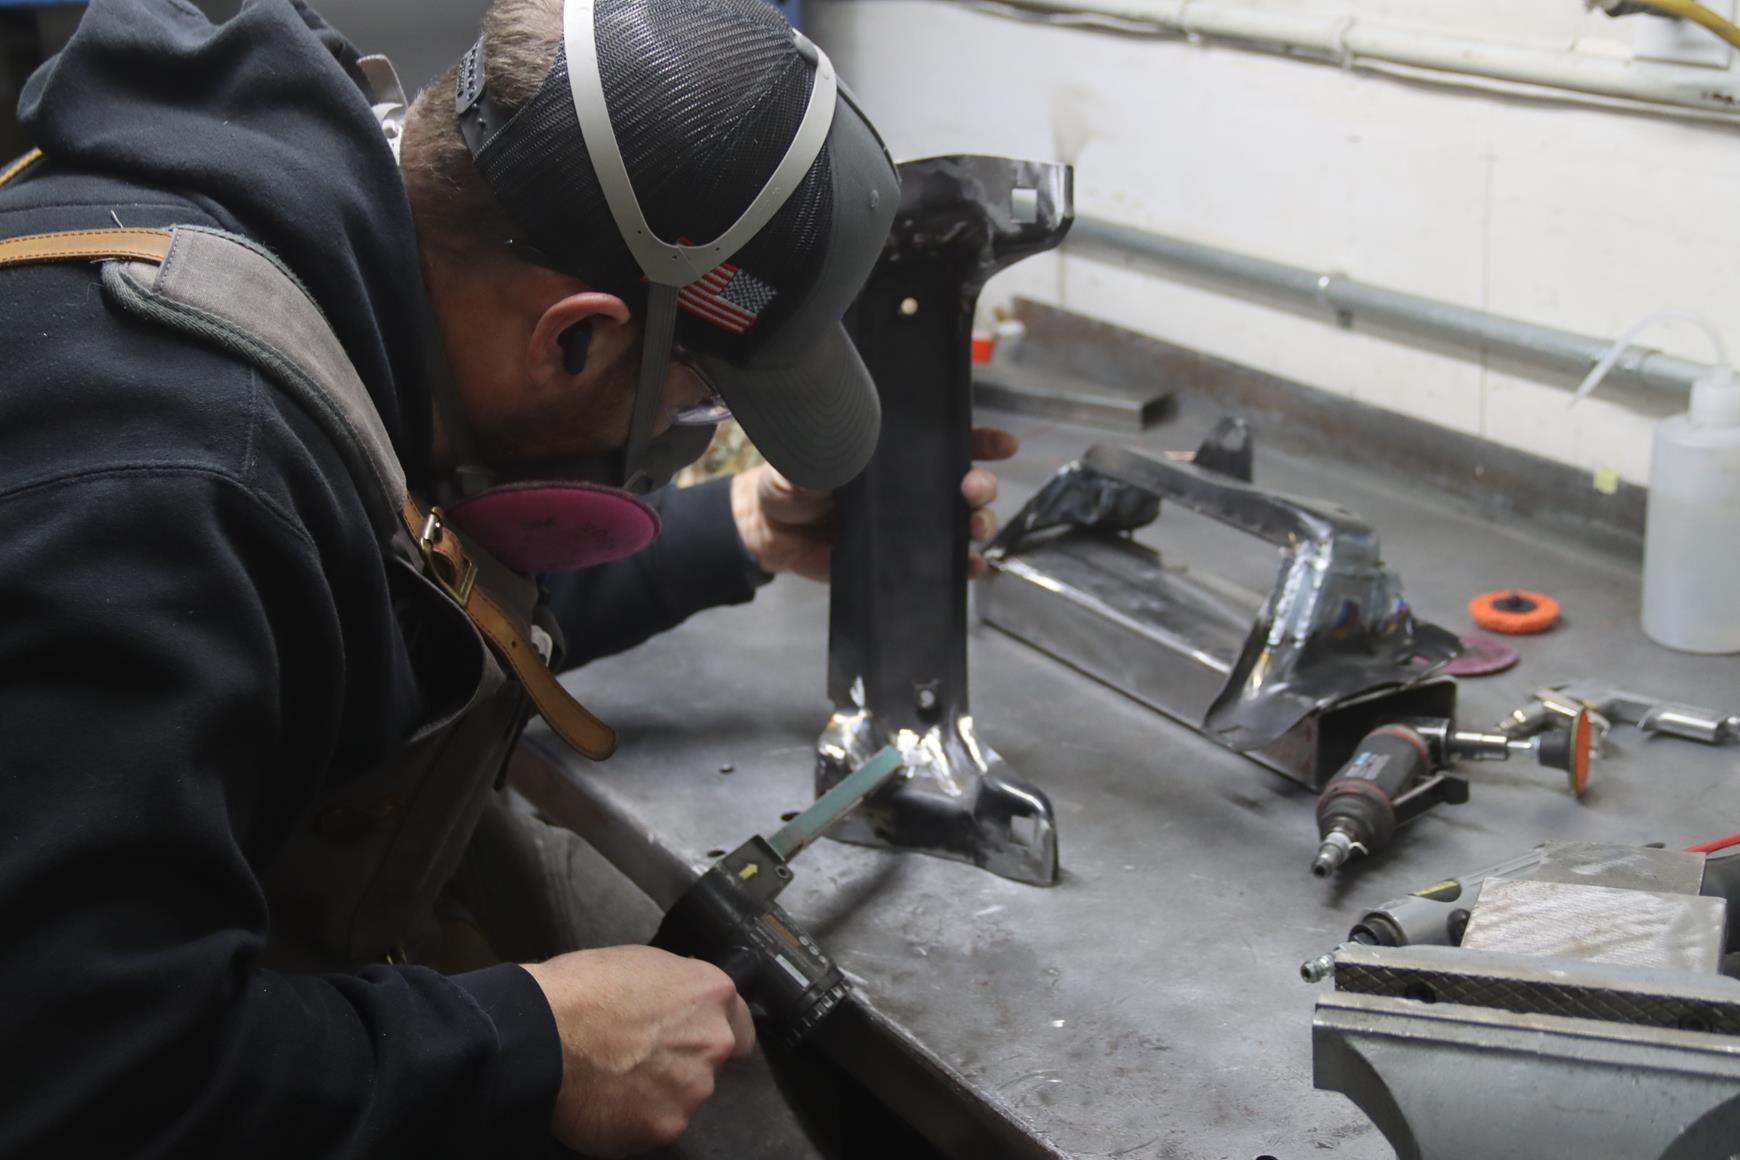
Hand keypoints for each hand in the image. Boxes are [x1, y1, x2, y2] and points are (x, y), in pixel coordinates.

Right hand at [523, 946, 753, 1157]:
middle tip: (638, 1058)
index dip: (714, 1030)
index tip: (693, 1037)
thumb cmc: (582, 989)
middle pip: (709, 1063)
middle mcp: (714, 1043)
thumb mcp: (641, 964)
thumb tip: (679, 1006)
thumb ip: (677, 991)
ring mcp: (691, 1090)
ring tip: (615, 1081)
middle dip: (682, 1062)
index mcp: (712, 995)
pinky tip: (606, 1102)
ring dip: (659, 1093)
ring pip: (683, 1097)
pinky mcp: (664, 1127)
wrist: (540, 1033)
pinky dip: (635, 1119)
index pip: (741, 1024)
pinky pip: (655, 1125)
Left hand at [730, 427, 1019, 582]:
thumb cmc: (789, 482)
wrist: (768, 532)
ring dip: (977, 524)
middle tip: (973, 490)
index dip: (980, 440)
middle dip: (981, 485)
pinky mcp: (900, 558)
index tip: (1002, 444)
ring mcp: (909, 523)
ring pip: (960, 521)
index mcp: (893, 453)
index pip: (945, 440)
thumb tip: (841, 453)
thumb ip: (821, 455)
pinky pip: (940, 563)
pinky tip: (971, 568)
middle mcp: (910, 484)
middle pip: (964, 481)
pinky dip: (962, 567)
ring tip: (973, 529)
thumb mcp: (802, 460)